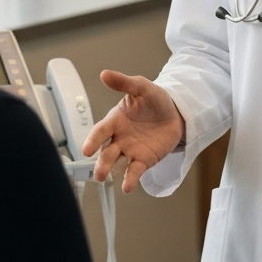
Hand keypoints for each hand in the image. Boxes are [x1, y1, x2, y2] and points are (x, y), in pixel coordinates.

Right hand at [82, 70, 185, 192]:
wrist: (176, 112)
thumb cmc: (154, 99)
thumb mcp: (141, 87)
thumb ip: (124, 83)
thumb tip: (104, 74)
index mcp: (115, 120)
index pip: (101, 131)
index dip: (92, 139)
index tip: (86, 149)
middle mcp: (119, 138)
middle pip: (106, 152)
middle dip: (101, 162)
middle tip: (98, 173)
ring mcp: (130, 150)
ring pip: (116, 163)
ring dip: (110, 171)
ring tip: (105, 179)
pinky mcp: (143, 160)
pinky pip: (134, 171)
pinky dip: (130, 179)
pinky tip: (127, 187)